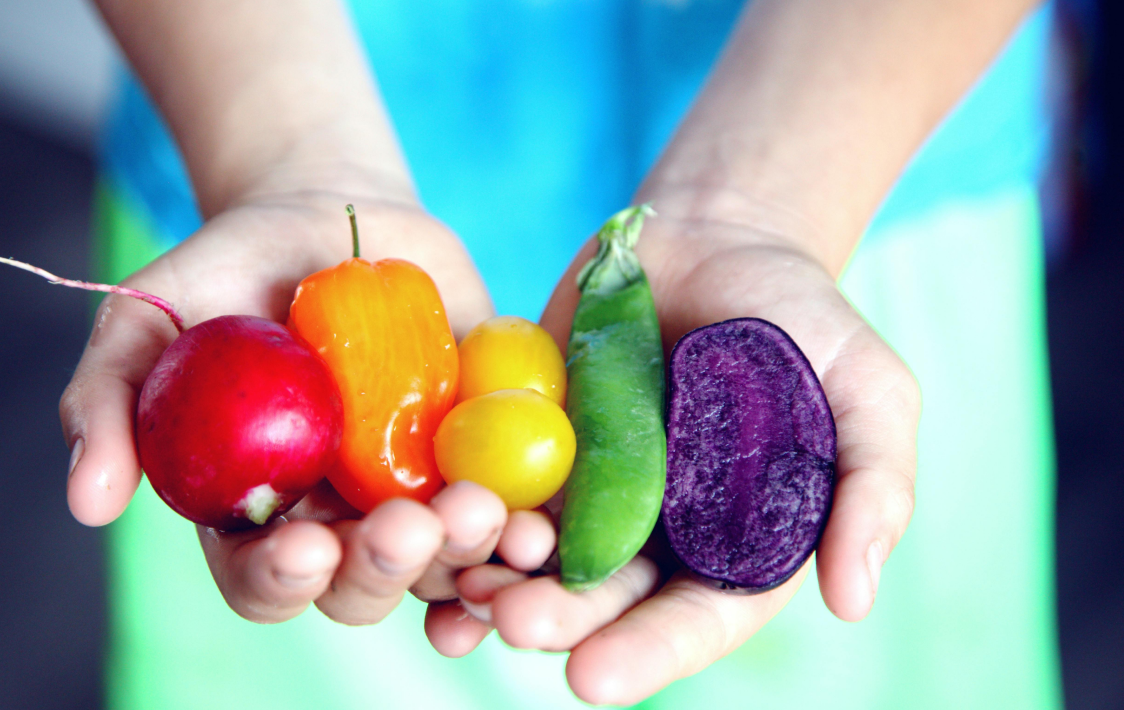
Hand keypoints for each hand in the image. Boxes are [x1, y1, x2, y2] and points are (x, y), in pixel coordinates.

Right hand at [59, 191, 508, 624]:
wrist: (333, 214)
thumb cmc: (229, 269)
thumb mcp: (149, 316)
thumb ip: (109, 399)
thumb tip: (88, 504)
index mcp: (255, 510)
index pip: (262, 578)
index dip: (282, 580)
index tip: (307, 544)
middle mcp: (338, 519)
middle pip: (362, 587)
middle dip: (386, 568)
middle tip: (409, 525)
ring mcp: (414, 491)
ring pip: (444, 563)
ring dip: (467, 555)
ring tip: (484, 512)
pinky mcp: (481, 455)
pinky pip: (511, 513)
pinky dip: (527, 532)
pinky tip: (540, 530)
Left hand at [426, 206, 920, 704]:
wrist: (717, 238)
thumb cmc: (803, 319)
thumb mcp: (867, 389)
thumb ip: (872, 485)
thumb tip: (853, 599)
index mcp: (732, 544)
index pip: (692, 619)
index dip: (646, 653)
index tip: (593, 679)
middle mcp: (653, 532)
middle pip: (601, 598)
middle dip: (557, 619)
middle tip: (513, 623)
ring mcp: (586, 486)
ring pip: (535, 555)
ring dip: (496, 579)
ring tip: (462, 588)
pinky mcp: (532, 438)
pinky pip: (492, 486)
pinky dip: (460, 513)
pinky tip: (425, 528)